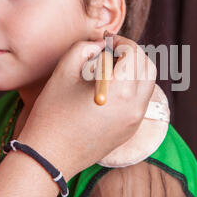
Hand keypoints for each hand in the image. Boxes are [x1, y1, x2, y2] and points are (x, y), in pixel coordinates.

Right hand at [18, 35, 156, 179]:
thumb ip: (84, 48)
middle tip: (111, 52)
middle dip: (132, 55)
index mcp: (120, 91)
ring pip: (148, 85)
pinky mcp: (130, 131)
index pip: (135, 54)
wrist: (49, 156)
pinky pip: (141, 102)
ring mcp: (134, 121)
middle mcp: (134, 107)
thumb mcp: (64, 71)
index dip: (122, 41)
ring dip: (134, 71)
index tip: (107, 41)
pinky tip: (110, 89)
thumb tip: (101, 45)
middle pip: (148, 68)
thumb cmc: (52, 114)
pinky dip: (132, 88)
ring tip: (110, 70)